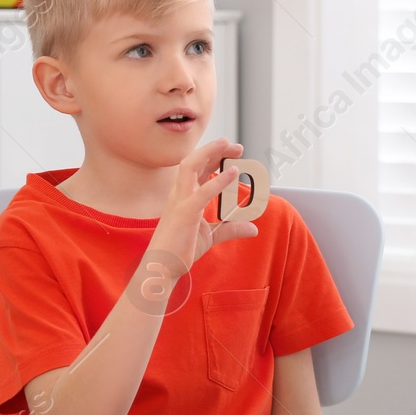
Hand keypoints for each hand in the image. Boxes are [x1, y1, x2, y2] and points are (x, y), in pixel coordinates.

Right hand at [149, 137, 258, 274]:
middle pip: (194, 161)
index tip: (232, 151)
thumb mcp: (211, 235)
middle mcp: (179, 194)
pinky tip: (232, 172)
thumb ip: (230, 228)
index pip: (198, 168)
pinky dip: (218, 180)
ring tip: (229, 146)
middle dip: (214, 149)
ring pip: (190, 166)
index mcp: (183, 196)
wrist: (162, 268)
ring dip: (210, 153)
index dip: (214, 155)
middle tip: (236, 146)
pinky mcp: (184, 213)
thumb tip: (253, 228)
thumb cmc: (180, 250)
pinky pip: (202, 193)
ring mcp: (180, 201)